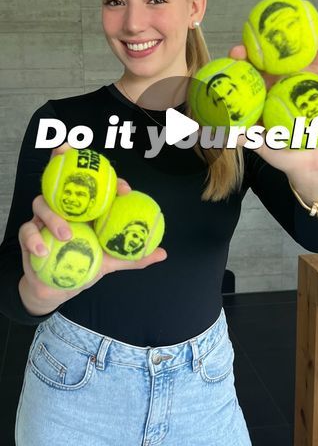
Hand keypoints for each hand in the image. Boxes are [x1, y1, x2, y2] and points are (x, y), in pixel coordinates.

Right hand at [19, 143, 166, 308]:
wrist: (57, 289)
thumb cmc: (85, 267)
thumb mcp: (111, 262)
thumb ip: (133, 258)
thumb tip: (162, 253)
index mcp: (87, 208)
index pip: (97, 185)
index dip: (111, 180)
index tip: (125, 189)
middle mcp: (65, 207)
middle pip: (62, 177)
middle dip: (62, 160)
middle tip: (66, 155)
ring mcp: (45, 217)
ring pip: (42, 203)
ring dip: (54, 217)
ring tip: (66, 234)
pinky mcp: (29, 233)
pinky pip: (28, 230)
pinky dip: (34, 239)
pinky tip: (42, 250)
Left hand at [228, 0, 317, 202]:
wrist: (311, 164)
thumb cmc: (281, 151)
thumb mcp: (260, 145)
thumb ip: (245, 137)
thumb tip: (222, 133)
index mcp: (266, 83)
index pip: (254, 59)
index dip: (245, 48)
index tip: (238, 50)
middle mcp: (288, 74)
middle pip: (285, 41)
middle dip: (283, 17)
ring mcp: (312, 76)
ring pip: (317, 48)